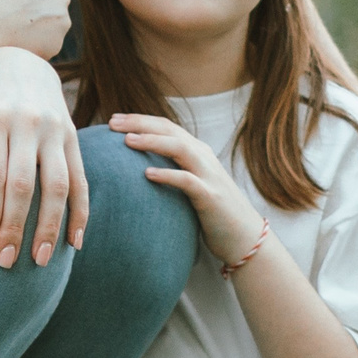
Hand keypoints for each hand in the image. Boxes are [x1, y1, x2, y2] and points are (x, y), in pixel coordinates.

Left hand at [0, 46, 86, 267]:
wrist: (19, 56)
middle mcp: (29, 122)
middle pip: (25, 185)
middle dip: (15, 228)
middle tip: (4, 262)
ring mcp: (55, 129)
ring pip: (59, 185)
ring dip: (51, 227)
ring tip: (39, 262)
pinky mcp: (72, 135)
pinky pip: (81, 178)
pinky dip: (81, 212)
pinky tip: (74, 242)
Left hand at [111, 114, 262, 263]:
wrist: (244, 237)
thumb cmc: (211, 213)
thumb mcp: (190, 185)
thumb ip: (172, 171)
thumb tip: (136, 169)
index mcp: (197, 152)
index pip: (166, 127)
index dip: (140, 120)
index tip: (113, 120)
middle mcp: (203, 158)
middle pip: (170, 131)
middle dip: (140, 123)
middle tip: (112, 122)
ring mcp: (208, 176)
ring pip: (180, 149)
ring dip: (153, 142)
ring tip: (127, 141)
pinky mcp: (211, 197)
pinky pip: (188, 181)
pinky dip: (168, 175)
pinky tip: (147, 174)